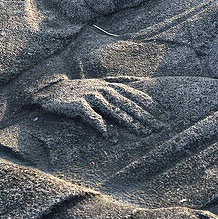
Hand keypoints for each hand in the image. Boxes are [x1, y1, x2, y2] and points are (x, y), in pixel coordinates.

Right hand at [29, 76, 163, 136]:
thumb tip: (139, 81)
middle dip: (146, 116)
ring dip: (129, 122)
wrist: (52, 91)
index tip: (165, 116)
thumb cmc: (81, 90)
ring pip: (113, 110)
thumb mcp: (101, 84)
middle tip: (159, 127)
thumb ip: (119, 83)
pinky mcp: (77, 105)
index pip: (136, 94)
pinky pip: (91, 116)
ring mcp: (90, 96)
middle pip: (128, 103)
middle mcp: (103, 89)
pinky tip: (110, 137)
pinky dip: (100, 125)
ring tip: (142, 133)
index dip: (151, 105)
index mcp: (111, 85)